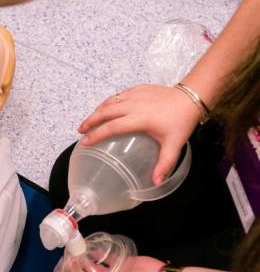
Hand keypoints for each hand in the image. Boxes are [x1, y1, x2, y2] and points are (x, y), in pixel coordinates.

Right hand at [78, 85, 199, 183]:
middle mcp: (133, 105)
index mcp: (140, 118)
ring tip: (89, 121)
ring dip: (97, 111)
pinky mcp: (137, 88)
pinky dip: (108, 102)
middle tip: (80, 130)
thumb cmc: (181, 121)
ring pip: (109, 102)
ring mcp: (134, 95)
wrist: (191, 97)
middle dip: (90, 121)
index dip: (97, 134)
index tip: (86, 141)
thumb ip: (164, 164)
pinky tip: (106, 109)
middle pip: (105, 112)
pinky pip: (118, 95)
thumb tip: (155, 182)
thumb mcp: (174, 145)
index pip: (112, 127)